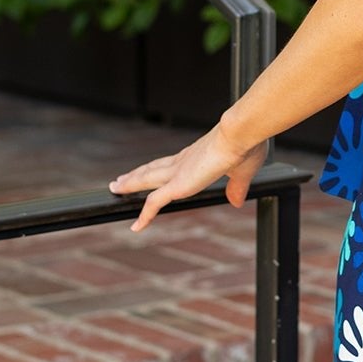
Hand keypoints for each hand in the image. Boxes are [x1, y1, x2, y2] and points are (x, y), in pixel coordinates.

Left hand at [109, 122, 268, 231]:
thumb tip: (236, 201)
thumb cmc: (246, 145)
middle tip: (121, 179)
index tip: (150, 172)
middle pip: (153, 169)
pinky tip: (136, 226)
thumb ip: (236, 187)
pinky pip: (155, 203)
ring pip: (146, 180)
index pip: (171, 164)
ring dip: (130, 185)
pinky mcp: (179, 185)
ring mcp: (178, 172)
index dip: (159, 170)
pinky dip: (144, 215)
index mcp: (196, 156)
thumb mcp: (242, 172)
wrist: (240, 135)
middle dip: (136, 175)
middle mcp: (183, 162)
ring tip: (115, 188)